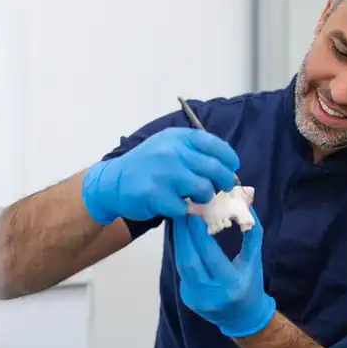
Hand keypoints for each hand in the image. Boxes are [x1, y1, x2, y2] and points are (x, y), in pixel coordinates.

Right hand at [81, 127, 239, 224]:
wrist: (114, 182)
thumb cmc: (148, 165)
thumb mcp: (168, 146)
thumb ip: (194, 152)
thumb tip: (227, 167)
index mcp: (178, 137)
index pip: (215, 145)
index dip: (229, 158)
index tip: (232, 167)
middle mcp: (172, 152)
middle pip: (215, 169)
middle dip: (225, 182)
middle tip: (222, 188)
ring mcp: (165, 174)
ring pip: (204, 189)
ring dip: (205, 197)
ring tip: (196, 197)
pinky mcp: (157, 196)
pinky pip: (186, 208)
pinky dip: (185, 210)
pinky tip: (176, 205)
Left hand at [173, 210, 275, 337]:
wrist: (244, 318)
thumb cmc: (252, 284)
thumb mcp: (255, 260)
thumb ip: (252, 234)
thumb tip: (246, 207)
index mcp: (231, 284)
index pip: (210, 256)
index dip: (199, 234)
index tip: (193, 214)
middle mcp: (211, 294)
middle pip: (190, 260)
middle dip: (183, 235)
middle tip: (180, 213)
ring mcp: (196, 298)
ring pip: (182, 265)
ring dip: (179, 242)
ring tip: (179, 222)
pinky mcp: (188, 298)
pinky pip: (183, 271)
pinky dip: (182, 253)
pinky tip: (182, 238)